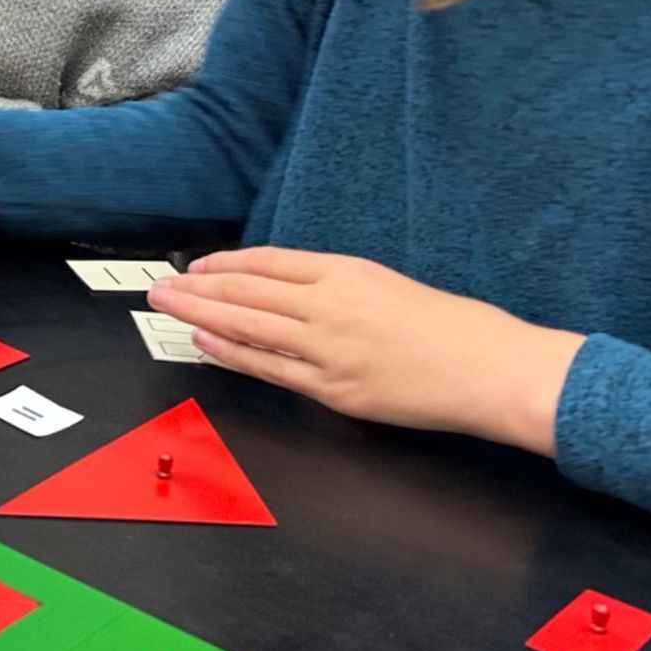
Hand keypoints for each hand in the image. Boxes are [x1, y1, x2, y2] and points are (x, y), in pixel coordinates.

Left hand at [148, 248, 586, 456]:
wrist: (489, 367)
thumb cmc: (454, 328)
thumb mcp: (391, 286)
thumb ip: (341, 289)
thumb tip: (292, 296)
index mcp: (348, 273)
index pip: (269, 263)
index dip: (227, 264)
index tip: (199, 266)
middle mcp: (330, 305)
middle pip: (247, 291)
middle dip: (197, 287)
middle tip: (161, 285)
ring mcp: (328, 348)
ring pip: (249, 325)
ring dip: (201, 314)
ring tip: (169, 307)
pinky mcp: (333, 388)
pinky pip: (270, 367)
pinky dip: (232, 353)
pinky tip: (205, 342)